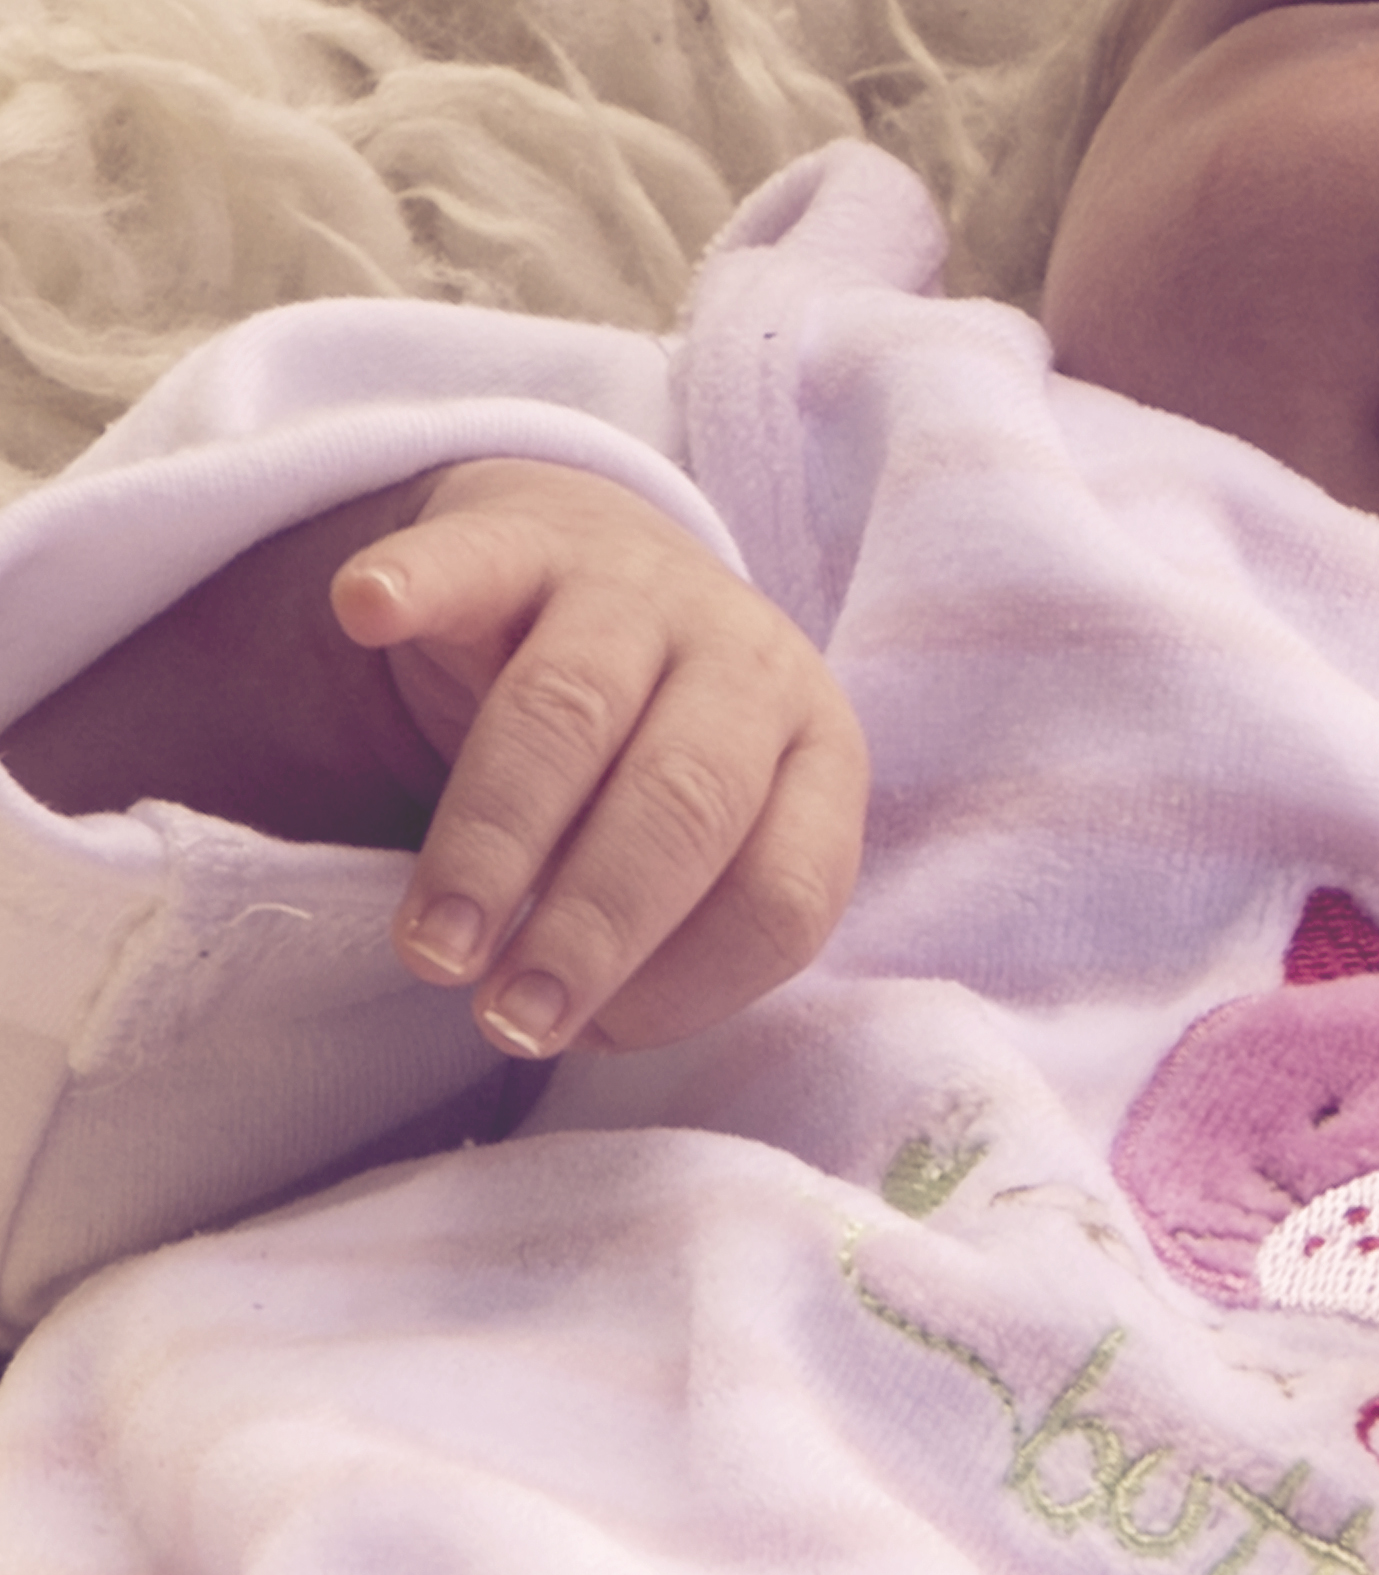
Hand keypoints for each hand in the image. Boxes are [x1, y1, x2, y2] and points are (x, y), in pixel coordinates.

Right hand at [334, 463, 867, 1062]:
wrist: (598, 571)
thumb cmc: (650, 761)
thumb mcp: (703, 852)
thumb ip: (672, 932)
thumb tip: (576, 1022)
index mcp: (816, 754)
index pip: (785, 888)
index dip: (692, 980)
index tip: (588, 1037)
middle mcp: (746, 660)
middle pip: (682, 798)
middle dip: (595, 923)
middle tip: (508, 1019)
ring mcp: (636, 586)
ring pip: (571, 706)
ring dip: (494, 835)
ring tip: (430, 947)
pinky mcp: (520, 537)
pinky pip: (471, 559)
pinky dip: (417, 583)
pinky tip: (366, 613)